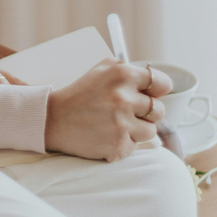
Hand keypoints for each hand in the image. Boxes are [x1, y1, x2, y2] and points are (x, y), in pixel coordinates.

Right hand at [44, 59, 171, 161]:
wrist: (54, 119)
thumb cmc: (81, 94)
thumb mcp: (102, 70)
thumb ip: (129, 70)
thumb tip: (155, 81)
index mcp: (122, 75)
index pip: (162, 83)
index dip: (157, 90)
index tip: (150, 94)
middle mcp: (124, 98)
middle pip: (160, 110)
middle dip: (146, 112)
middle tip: (127, 111)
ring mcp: (121, 123)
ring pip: (151, 131)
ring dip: (138, 129)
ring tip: (116, 124)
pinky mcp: (118, 145)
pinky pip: (136, 146)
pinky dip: (125, 142)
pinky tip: (107, 134)